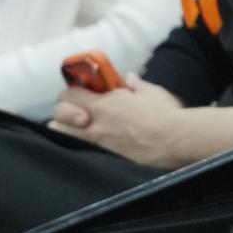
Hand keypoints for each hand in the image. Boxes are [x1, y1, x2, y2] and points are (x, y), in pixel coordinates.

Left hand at [47, 75, 185, 167]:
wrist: (173, 140)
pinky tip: (88, 139)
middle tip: (74, 109)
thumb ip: (136, 84)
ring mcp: (98, 141)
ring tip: (71, 126)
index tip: (81, 90)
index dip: (72, 90)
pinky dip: (79, 141)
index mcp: (103, 104)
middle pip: (59, 115)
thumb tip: (129, 77)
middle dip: (63, 110)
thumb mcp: (151, 92)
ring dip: (65, 128)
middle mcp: (94, 123)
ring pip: (65, 134)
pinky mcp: (106, 155)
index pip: (69, 94)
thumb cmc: (163, 113)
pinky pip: (82, 146)